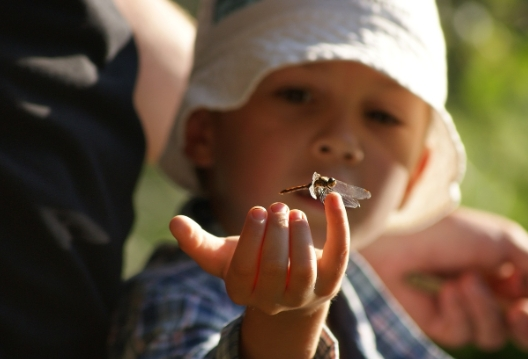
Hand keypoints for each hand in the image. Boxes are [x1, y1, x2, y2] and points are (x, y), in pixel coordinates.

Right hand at [169, 192, 349, 358]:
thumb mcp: (223, 257)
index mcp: (243, 291)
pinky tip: (334, 198)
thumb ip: (198, 243)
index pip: (244, 269)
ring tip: (293, 213)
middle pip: (275, 270)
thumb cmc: (252, 266)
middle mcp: (274, 300)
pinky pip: (338, 255)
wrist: (289, 291)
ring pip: (305, 270)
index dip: (251, 238)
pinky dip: (339, 225)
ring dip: (300, 236)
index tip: (257, 211)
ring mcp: (305, 294)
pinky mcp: (330, 282)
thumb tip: (174, 222)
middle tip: (276, 208)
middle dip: (276, 234)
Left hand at [361, 207, 527, 350]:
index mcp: (508, 273)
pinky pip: (463, 334)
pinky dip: (459, 311)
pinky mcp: (439, 324)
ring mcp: (463, 311)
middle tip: (519, 310)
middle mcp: (489, 295)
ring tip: (463, 279)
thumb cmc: (450, 232)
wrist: (398, 236)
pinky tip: (445, 291)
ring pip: (495, 336)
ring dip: (484, 308)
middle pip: (526, 334)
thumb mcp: (506, 242)